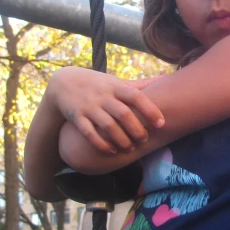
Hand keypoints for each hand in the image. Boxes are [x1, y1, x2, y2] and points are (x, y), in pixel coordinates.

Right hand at [47, 67, 164, 154]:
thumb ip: (140, 85)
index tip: (161, 123)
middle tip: (144, 140)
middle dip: (136, 130)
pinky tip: (112, 151)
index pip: (136, 96)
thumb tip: (166, 78)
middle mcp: (103, 96)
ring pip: (107, 126)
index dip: (150, 110)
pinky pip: (89, 133)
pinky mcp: (77, 117)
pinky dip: (101, 144)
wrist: (63, 83)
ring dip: (121, 140)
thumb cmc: (98, 85)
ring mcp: (89, 107)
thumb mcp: (117, 82)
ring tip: (130, 149)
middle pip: (123, 114)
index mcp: (116, 86)